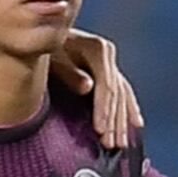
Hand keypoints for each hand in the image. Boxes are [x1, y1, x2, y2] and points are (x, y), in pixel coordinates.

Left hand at [54, 30, 142, 145]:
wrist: (41, 31)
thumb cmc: (43, 47)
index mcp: (98, 49)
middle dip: (114, 121)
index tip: (101, 129)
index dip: (104, 109)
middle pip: (116, 93)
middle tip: (111, 144)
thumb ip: (69, 71)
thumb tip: (88, 87)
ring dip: (122, 121)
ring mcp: (109, 63)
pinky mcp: (106, 70)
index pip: (107, 85)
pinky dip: (129, 109)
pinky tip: (137, 125)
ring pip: (121, 96)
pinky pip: (122, 92)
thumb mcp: (52, 56)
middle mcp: (108, 55)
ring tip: (121, 145)